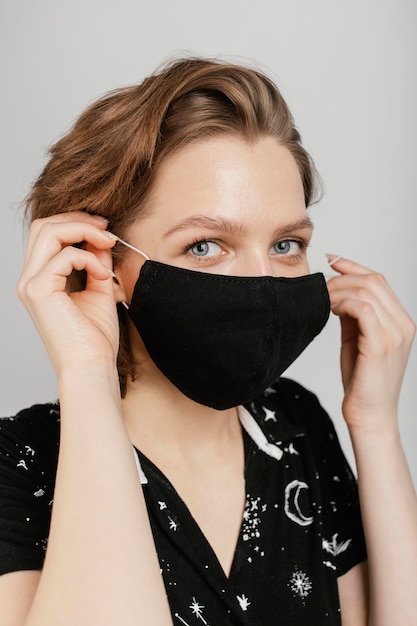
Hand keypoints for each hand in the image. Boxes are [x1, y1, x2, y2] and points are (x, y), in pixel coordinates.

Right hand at [16, 212, 118, 375]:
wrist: (92, 367)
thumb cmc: (94, 339)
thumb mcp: (98, 289)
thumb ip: (96, 262)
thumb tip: (100, 237)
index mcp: (40, 280)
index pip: (47, 235)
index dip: (75, 223)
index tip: (104, 229)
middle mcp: (29, 280)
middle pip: (43, 226)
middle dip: (78, 220)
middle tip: (107, 229)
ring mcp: (30, 285)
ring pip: (48, 232)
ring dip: (83, 231)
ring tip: (108, 243)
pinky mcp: (39, 291)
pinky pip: (64, 256)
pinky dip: (89, 259)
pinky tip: (104, 275)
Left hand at [326, 256, 414, 432]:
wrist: (369, 415)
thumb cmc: (362, 381)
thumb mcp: (357, 340)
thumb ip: (352, 316)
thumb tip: (338, 292)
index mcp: (400, 321)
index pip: (379, 280)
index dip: (354, 266)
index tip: (332, 261)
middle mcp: (403, 324)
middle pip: (374, 280)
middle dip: (342, 277)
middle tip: (322, 286)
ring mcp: (395, 333)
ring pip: (367, 290)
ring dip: (339, 290)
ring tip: (324, 300)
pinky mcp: (381, 344)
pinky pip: (362, 308)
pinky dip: (342, 304)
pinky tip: (330, 311)